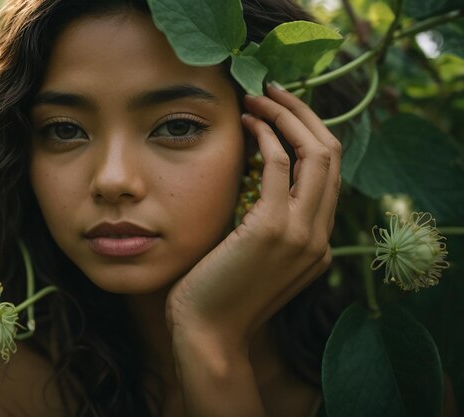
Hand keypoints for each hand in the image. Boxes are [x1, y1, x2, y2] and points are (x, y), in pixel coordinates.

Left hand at [166, 85, 341, 348]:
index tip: (282, 112)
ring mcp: (302, 233)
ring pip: (315, 152)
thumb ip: (267, 227)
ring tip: (256, 97)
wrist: (207, 334)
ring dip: (285, 116)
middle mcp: (320, 237)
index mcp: (318, 244)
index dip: (309, 135)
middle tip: (273, 91)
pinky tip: (246, 123)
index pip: (328, 175)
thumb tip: (255, 184)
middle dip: (304, 115)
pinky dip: (266, 135)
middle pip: (332, 156)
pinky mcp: (273, 228)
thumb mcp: (253, 259)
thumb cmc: (218, 295)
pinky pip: (280, 163)